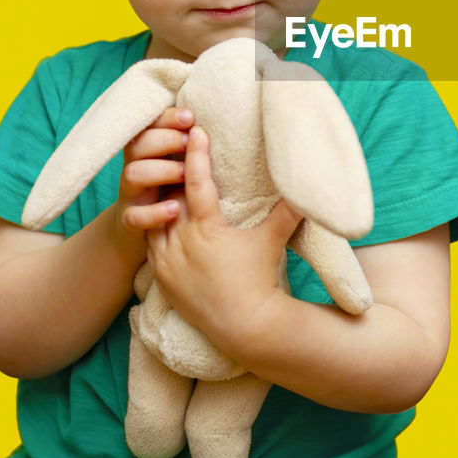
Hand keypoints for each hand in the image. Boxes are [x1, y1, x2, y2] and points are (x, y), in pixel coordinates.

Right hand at [112, 107, 192, 256]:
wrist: (140, 232)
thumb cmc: (168, 191)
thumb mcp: (177, 165)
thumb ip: (188, 146)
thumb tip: (211, 126)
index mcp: (147, 152)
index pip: (149, 126)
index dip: (166, 118)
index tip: (190, 117)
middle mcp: (135, 168)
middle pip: (138, 145)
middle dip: (165, 140)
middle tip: (188, 142)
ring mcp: (130, 194)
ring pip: (132, 174)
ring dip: (161, 170)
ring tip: (185, 175)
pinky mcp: (129, 221)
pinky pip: (134, 216)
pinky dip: (154, 212)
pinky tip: (174, 208)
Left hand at [147, 126, 302, 351]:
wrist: (245, 325)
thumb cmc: (260, 279)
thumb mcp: (272, 241)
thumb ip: (288, 211)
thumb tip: (307, 186)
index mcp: (206, 230)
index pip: (197, 183)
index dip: (198, 155)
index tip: (198, 132)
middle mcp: (180, 244)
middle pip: (169, 196)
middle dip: (175, 174)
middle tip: (180, 151)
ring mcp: (167, 262)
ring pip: (155, 219)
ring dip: (163, 201)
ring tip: (170, 182)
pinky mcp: (162, 278)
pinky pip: (151, 243)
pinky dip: (157, 226)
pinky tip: (164, 217)